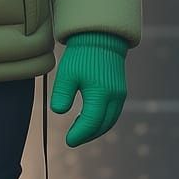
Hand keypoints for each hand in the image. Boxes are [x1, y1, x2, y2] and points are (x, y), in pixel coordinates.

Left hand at [49, 32, 127, 146]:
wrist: (100, 37)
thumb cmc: (81, 55)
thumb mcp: (67, 73)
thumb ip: (62, 94)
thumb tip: (58, 112)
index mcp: (101, 93)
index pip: (91, 122)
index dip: (80, 134)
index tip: (68, 141)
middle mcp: (115, 96)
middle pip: (103, 125)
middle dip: (88, 135)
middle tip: (73, 139)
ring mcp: (120, 94)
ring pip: (110, 120)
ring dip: (96, 129)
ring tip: (80, 132)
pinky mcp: (120, 90)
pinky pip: (113, 112)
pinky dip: (102, 120)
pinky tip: (89, 119)